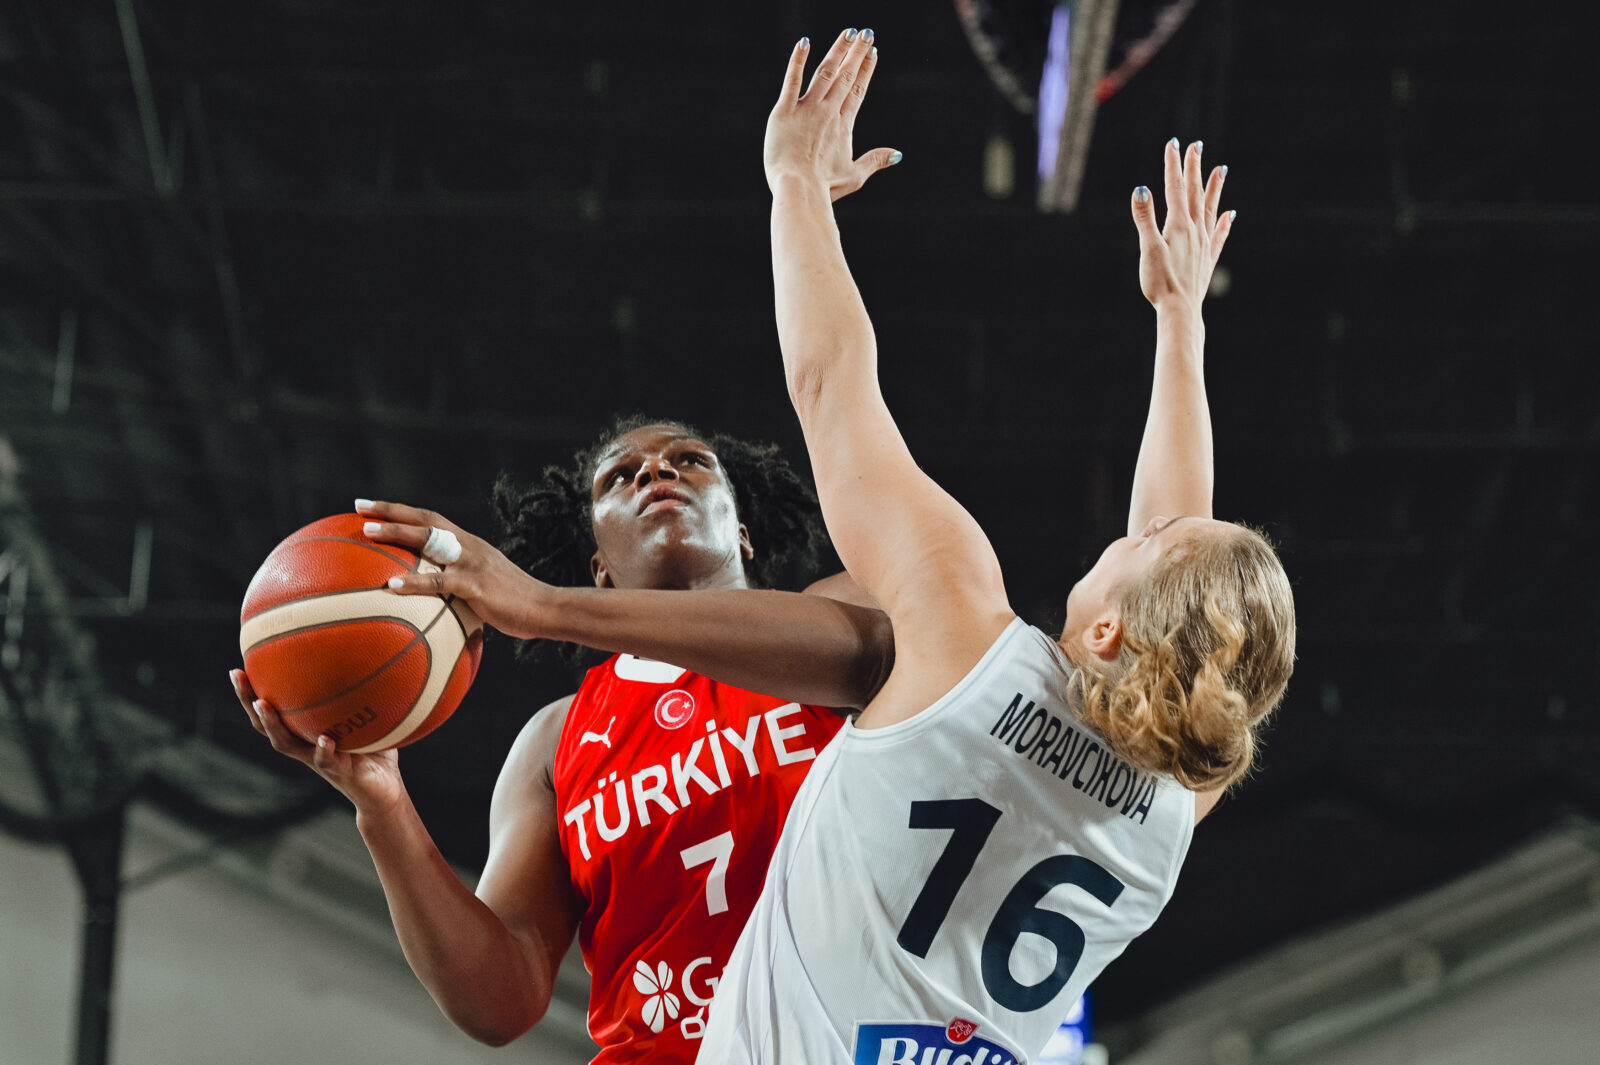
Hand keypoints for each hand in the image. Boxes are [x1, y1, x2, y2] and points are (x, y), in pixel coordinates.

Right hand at [229, 668, 404, 814]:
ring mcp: (319, 761)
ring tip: (263, 704)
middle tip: (238, 677)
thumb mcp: (367, 719)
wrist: (384, 792)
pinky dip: (324, 750)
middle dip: (249, 701)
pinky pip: (328, 760)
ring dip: (273, 725)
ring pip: (288, 744)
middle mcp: (305, 746)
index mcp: (306, 733)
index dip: (253, 693)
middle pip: (267, 725)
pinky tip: (323, 739)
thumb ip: (364, 694)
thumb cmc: (373, 752)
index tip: (239, 667)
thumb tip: (368, 655)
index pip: (273, 710)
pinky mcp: (340, 773)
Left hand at [355, 498, 550, 640]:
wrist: (546, 607)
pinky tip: (391, 586)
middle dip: (391, 511)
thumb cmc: (515, 604)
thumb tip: (435, 601)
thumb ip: (460, 586)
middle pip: (425, 520)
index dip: (403, 512)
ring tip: (368, 532)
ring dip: (397, 533)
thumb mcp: (485, 587)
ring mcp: (472, 562)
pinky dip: (413, 582)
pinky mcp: (475, 584)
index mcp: (469, 544)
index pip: (431, 520)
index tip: (374, 508)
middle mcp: (468, 546)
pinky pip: (439, 580)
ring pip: (430, 539)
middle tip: (360, 507)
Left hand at [766, 28, 900, 201]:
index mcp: (844, 125)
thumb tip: (897, 154)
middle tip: (866, 32)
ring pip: (825, 72)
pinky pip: (792, 80)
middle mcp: (828, 111)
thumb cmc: (825, 187)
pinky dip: (798, 61)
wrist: (800, 190)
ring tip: (848, 32)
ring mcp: (807, 109)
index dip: (866, 69)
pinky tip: (804, 42)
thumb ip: (875, 161)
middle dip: (857, 52)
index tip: (873, 52)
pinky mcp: (784, 111)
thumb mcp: (855, 176)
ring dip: (838, 50)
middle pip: (846, 75)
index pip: (858, 90)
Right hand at [1131, 139, 1233, 311]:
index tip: (1173, 144)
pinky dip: (1224, 222)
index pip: (1175, 188)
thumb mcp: (1147, 248)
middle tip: (1197, 146)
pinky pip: (1219, 235)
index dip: (1173, 165)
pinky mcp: (1208, 260)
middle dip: (1194, 168)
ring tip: (1222, 170)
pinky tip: (1231, 214)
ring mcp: (1204, 244)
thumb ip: (1144, 218)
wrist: (1181, 311)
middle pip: (1195, 193)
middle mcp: (1195, 231)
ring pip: (1210, 209)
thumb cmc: (1160, 282)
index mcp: (1179, 225)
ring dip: (1214, 188)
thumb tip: (1140, 188)